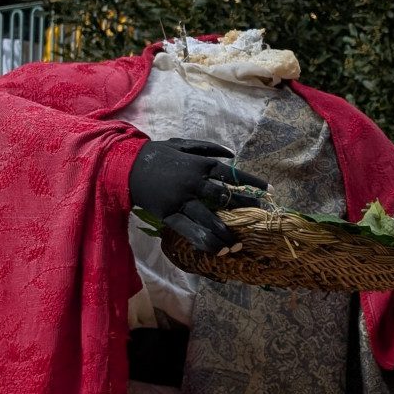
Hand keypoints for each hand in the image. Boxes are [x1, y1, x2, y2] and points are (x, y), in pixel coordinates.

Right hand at [128, 137, 268, 253]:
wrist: (124, 165)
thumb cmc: (155, 153)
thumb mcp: (181, 144)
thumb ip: (207, 148)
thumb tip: (231, 154)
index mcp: (199, 165)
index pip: (232, 175)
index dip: (252, 182)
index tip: (269, 190)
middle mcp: (193, 183)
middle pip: (225, 198)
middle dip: (245, 207)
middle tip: (261, 216)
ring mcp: (181, 200)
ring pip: (209, 218)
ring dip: (226, 231)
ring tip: (239, 242)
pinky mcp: (168, 214)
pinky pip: (189, 230)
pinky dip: (204, 240)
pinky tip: (218, 249)